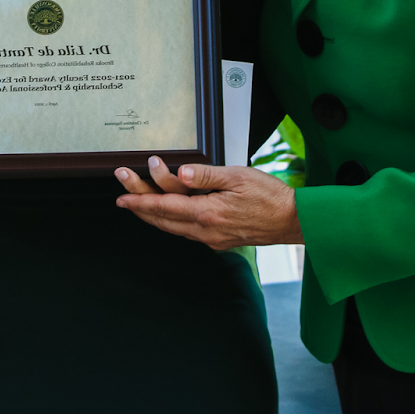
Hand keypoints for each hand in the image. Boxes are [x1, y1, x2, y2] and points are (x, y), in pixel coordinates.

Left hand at [114, 158, 302, 250]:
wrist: (293, 221)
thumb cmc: (269, 197)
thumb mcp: (237, 176)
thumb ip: (206, 175)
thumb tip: (179, 173)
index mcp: (208, 214)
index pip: (165, 207)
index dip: (141, 201)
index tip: (122, 196)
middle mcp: (206, 231)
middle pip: (164, 220)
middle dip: (140, 206)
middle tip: (122, 194)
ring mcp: (212, 239)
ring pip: (173, 228)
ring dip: (154, 215)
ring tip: (138, 202)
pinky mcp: (219, 240)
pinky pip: (187, 232)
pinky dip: (172, 221)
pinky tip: (167, 213)